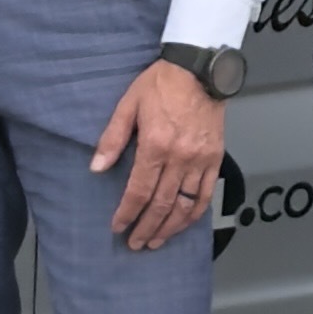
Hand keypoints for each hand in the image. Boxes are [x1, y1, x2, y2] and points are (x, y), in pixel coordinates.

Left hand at [89, 62, 227, 252]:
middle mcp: (180, 158)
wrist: (199, 69)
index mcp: (156, 145)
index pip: (139, 190)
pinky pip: (206, 194)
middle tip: (136, 243)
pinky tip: (184, 224)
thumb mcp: (128, 105)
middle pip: (162, 204)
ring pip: (185, 205)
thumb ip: (112, 138)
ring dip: (170, 227)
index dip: (127, 213)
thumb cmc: (160, 84)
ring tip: (157, 241)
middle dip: (147, 227)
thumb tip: (97, 168)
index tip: (118, 227)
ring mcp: (200, 160)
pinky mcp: (215, 158)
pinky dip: (195, 213)